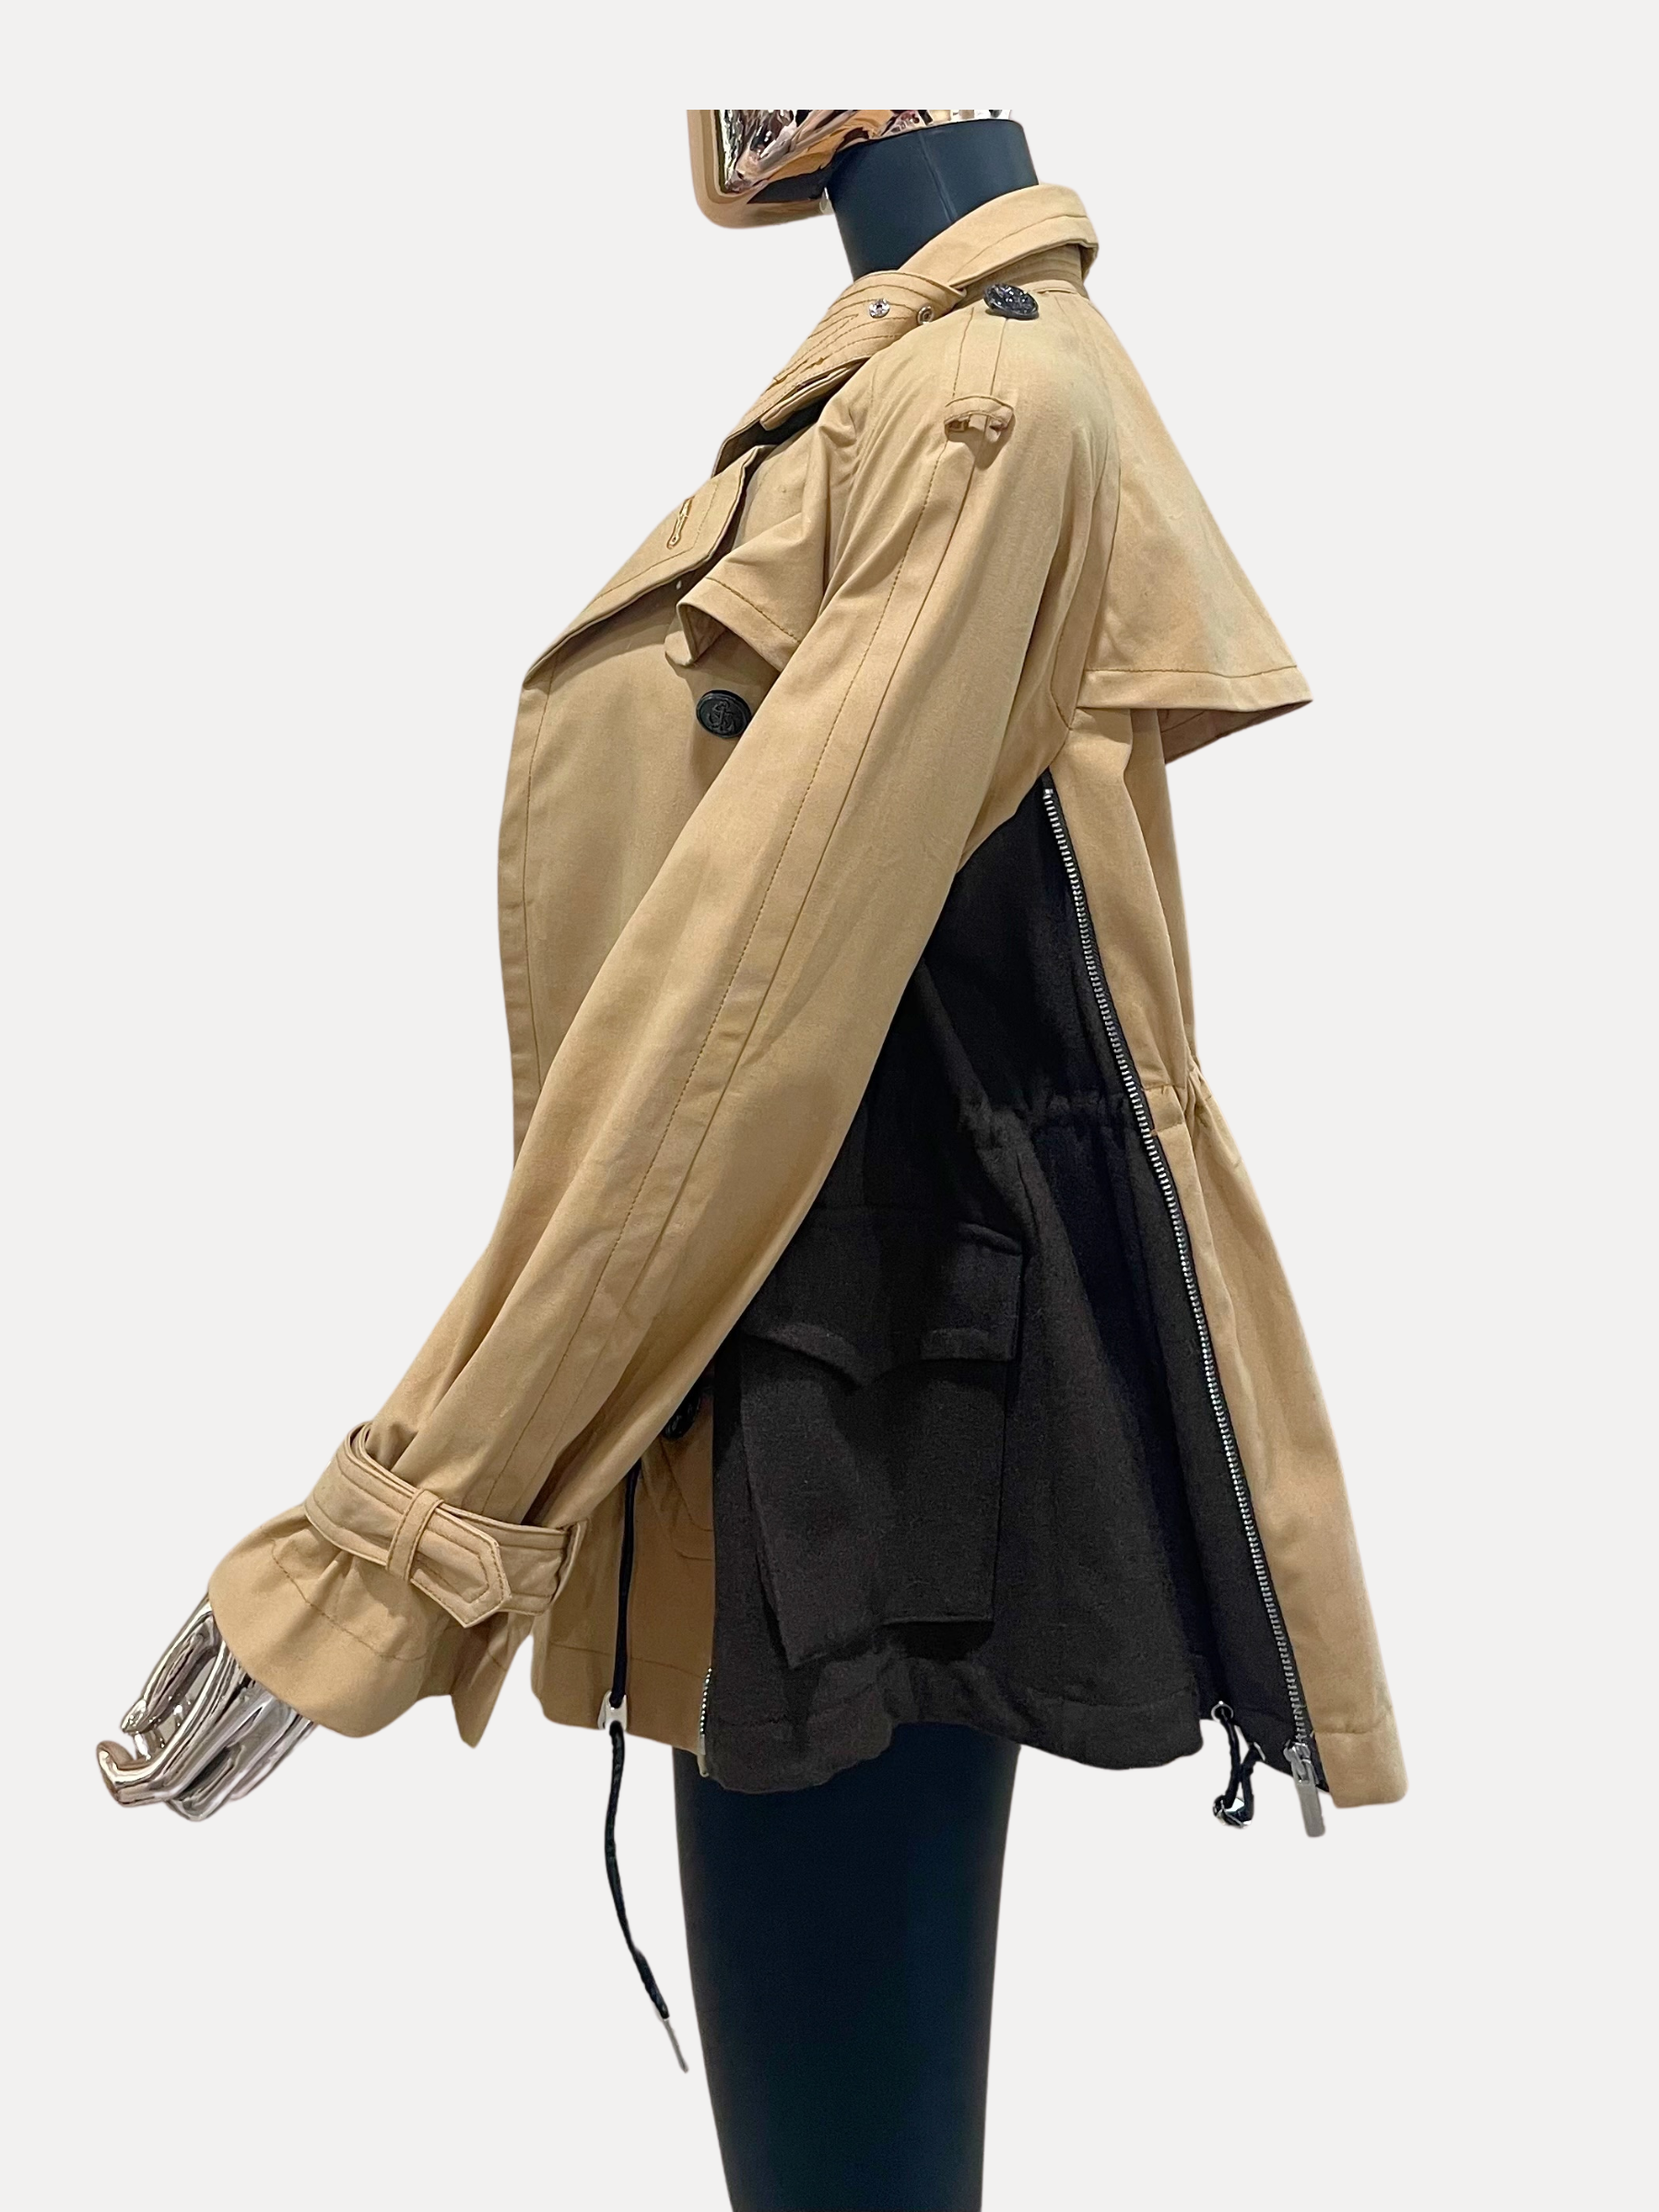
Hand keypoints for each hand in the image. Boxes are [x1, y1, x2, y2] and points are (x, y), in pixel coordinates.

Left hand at [97, 1597, 313, 1820]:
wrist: (357, 1579)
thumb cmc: (278, 1587)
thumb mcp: (209, 1619)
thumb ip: (168, 1677)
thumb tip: (132, 1725)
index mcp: (229, 1699)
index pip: (163, 1775)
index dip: (121, 1774)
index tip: (105, 1746)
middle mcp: (258, 1726)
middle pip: (189, 1797)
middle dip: (150, 1782)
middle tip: (140, 1741)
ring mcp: (284, 1732)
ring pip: (221, 1792)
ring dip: (186, 1773)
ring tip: (177, 1725)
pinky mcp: (303, 1727)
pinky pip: (253, 1770)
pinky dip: (218, 1762)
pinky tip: (209, 1723)